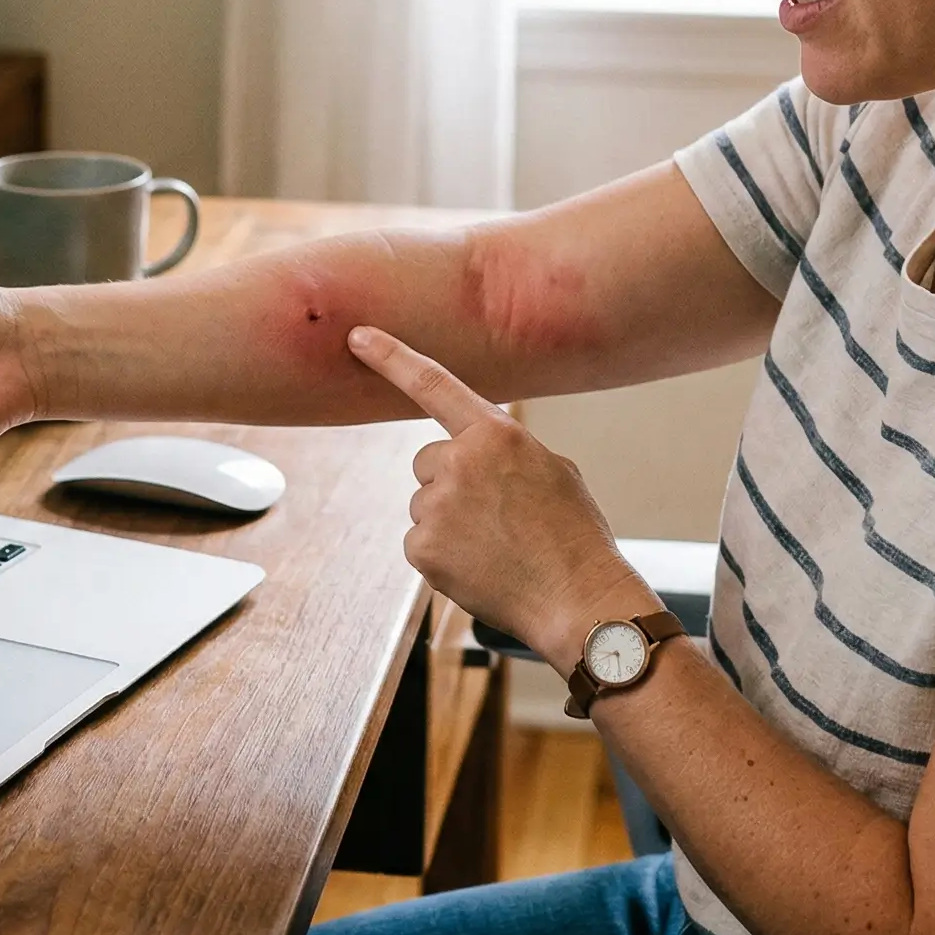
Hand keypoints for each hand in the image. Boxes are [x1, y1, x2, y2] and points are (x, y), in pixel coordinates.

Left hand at [348, 326, 652, 663]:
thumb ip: (504, 451)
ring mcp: (436, 505)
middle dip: (449, 484)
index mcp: (495, 434)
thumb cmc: (573, 536)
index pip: (432, 383)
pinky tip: (480, 566)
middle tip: (494, 517)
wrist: (577, 598)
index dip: (390, 357)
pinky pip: (418, 541)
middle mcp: (459, 462)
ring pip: (423, 505)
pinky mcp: (421, 546)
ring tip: (496, 546)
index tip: (356, 336)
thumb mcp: (552, 469)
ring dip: (449, 523)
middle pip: (427, 463)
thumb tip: (478, 456)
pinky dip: (441, 556)